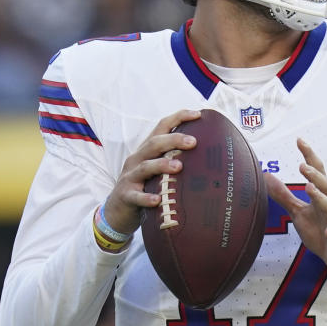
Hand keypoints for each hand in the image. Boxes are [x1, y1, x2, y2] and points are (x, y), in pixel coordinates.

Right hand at [103, 109, 199, 233]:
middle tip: (193, 142)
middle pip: (154, 144)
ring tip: (179, 167)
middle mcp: (137, 159)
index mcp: (147, 150)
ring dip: (162, 165)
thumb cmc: (144, 187)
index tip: (198, 114)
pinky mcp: (126, 196)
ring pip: (145, 167)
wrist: (117, 211)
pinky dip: (146, 197)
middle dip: (174, 140)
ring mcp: (130, 177)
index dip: (178, 117)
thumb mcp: (157, 170)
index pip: (161, 127)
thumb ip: (175, 160)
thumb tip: (208, 157)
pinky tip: (157, 200)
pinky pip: (136, 196)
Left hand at [264, 138, 326, 273]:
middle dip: (315, 176)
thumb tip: (266, 176)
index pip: (316, 172)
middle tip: (303, 166)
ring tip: (310, 188)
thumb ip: (284, 195)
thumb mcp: (299, 212)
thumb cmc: (321, 228)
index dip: (309, 156)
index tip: (300, 141)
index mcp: (321, 196)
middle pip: (325, 186)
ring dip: (321, 198)